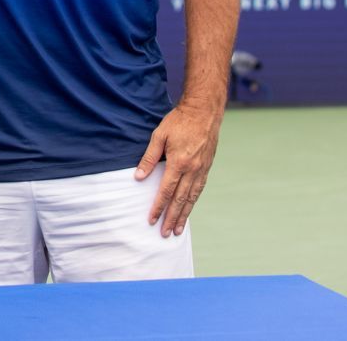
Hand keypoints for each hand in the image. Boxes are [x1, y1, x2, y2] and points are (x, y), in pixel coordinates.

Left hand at [135, 100, 223, 236]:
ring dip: (184, 215)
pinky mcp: (207, 167)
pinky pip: (199, 189)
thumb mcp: (159, 136)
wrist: (204, 113)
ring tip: (177, 229)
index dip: (158, 207)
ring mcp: (202, 170)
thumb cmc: (179, 122)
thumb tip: (139, 177)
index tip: (151, 220)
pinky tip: (188, 209)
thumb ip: (149, 158)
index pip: (166, 191)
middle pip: (180, 200)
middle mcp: (192, 170)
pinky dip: (193, 202)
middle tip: (164, 234)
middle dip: (171, 218)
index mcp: (179, 162)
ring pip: (191, 198)